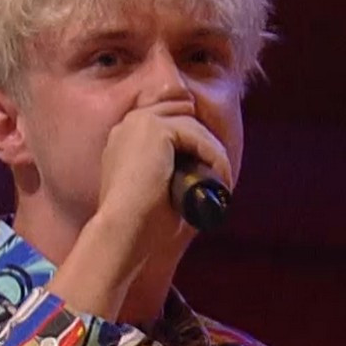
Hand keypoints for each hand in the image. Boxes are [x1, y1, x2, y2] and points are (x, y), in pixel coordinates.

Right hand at [95, 97, 233, 248]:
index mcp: (125, 139)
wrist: (122, 232)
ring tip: (222, 182)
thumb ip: (174, 169)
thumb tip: (206, 170)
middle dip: (203, 140)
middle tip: (219, 172)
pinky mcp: (153, 128)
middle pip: (181, 113)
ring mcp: (139, 123)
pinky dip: (214, 157)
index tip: (209, 165)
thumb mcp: (158, 189)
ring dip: (213, 153)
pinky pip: (197, 135)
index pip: (167, 118)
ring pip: (192, 125)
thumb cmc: (138, 224)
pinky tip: (220, 180)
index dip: (191, 137)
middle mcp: (128, 125)